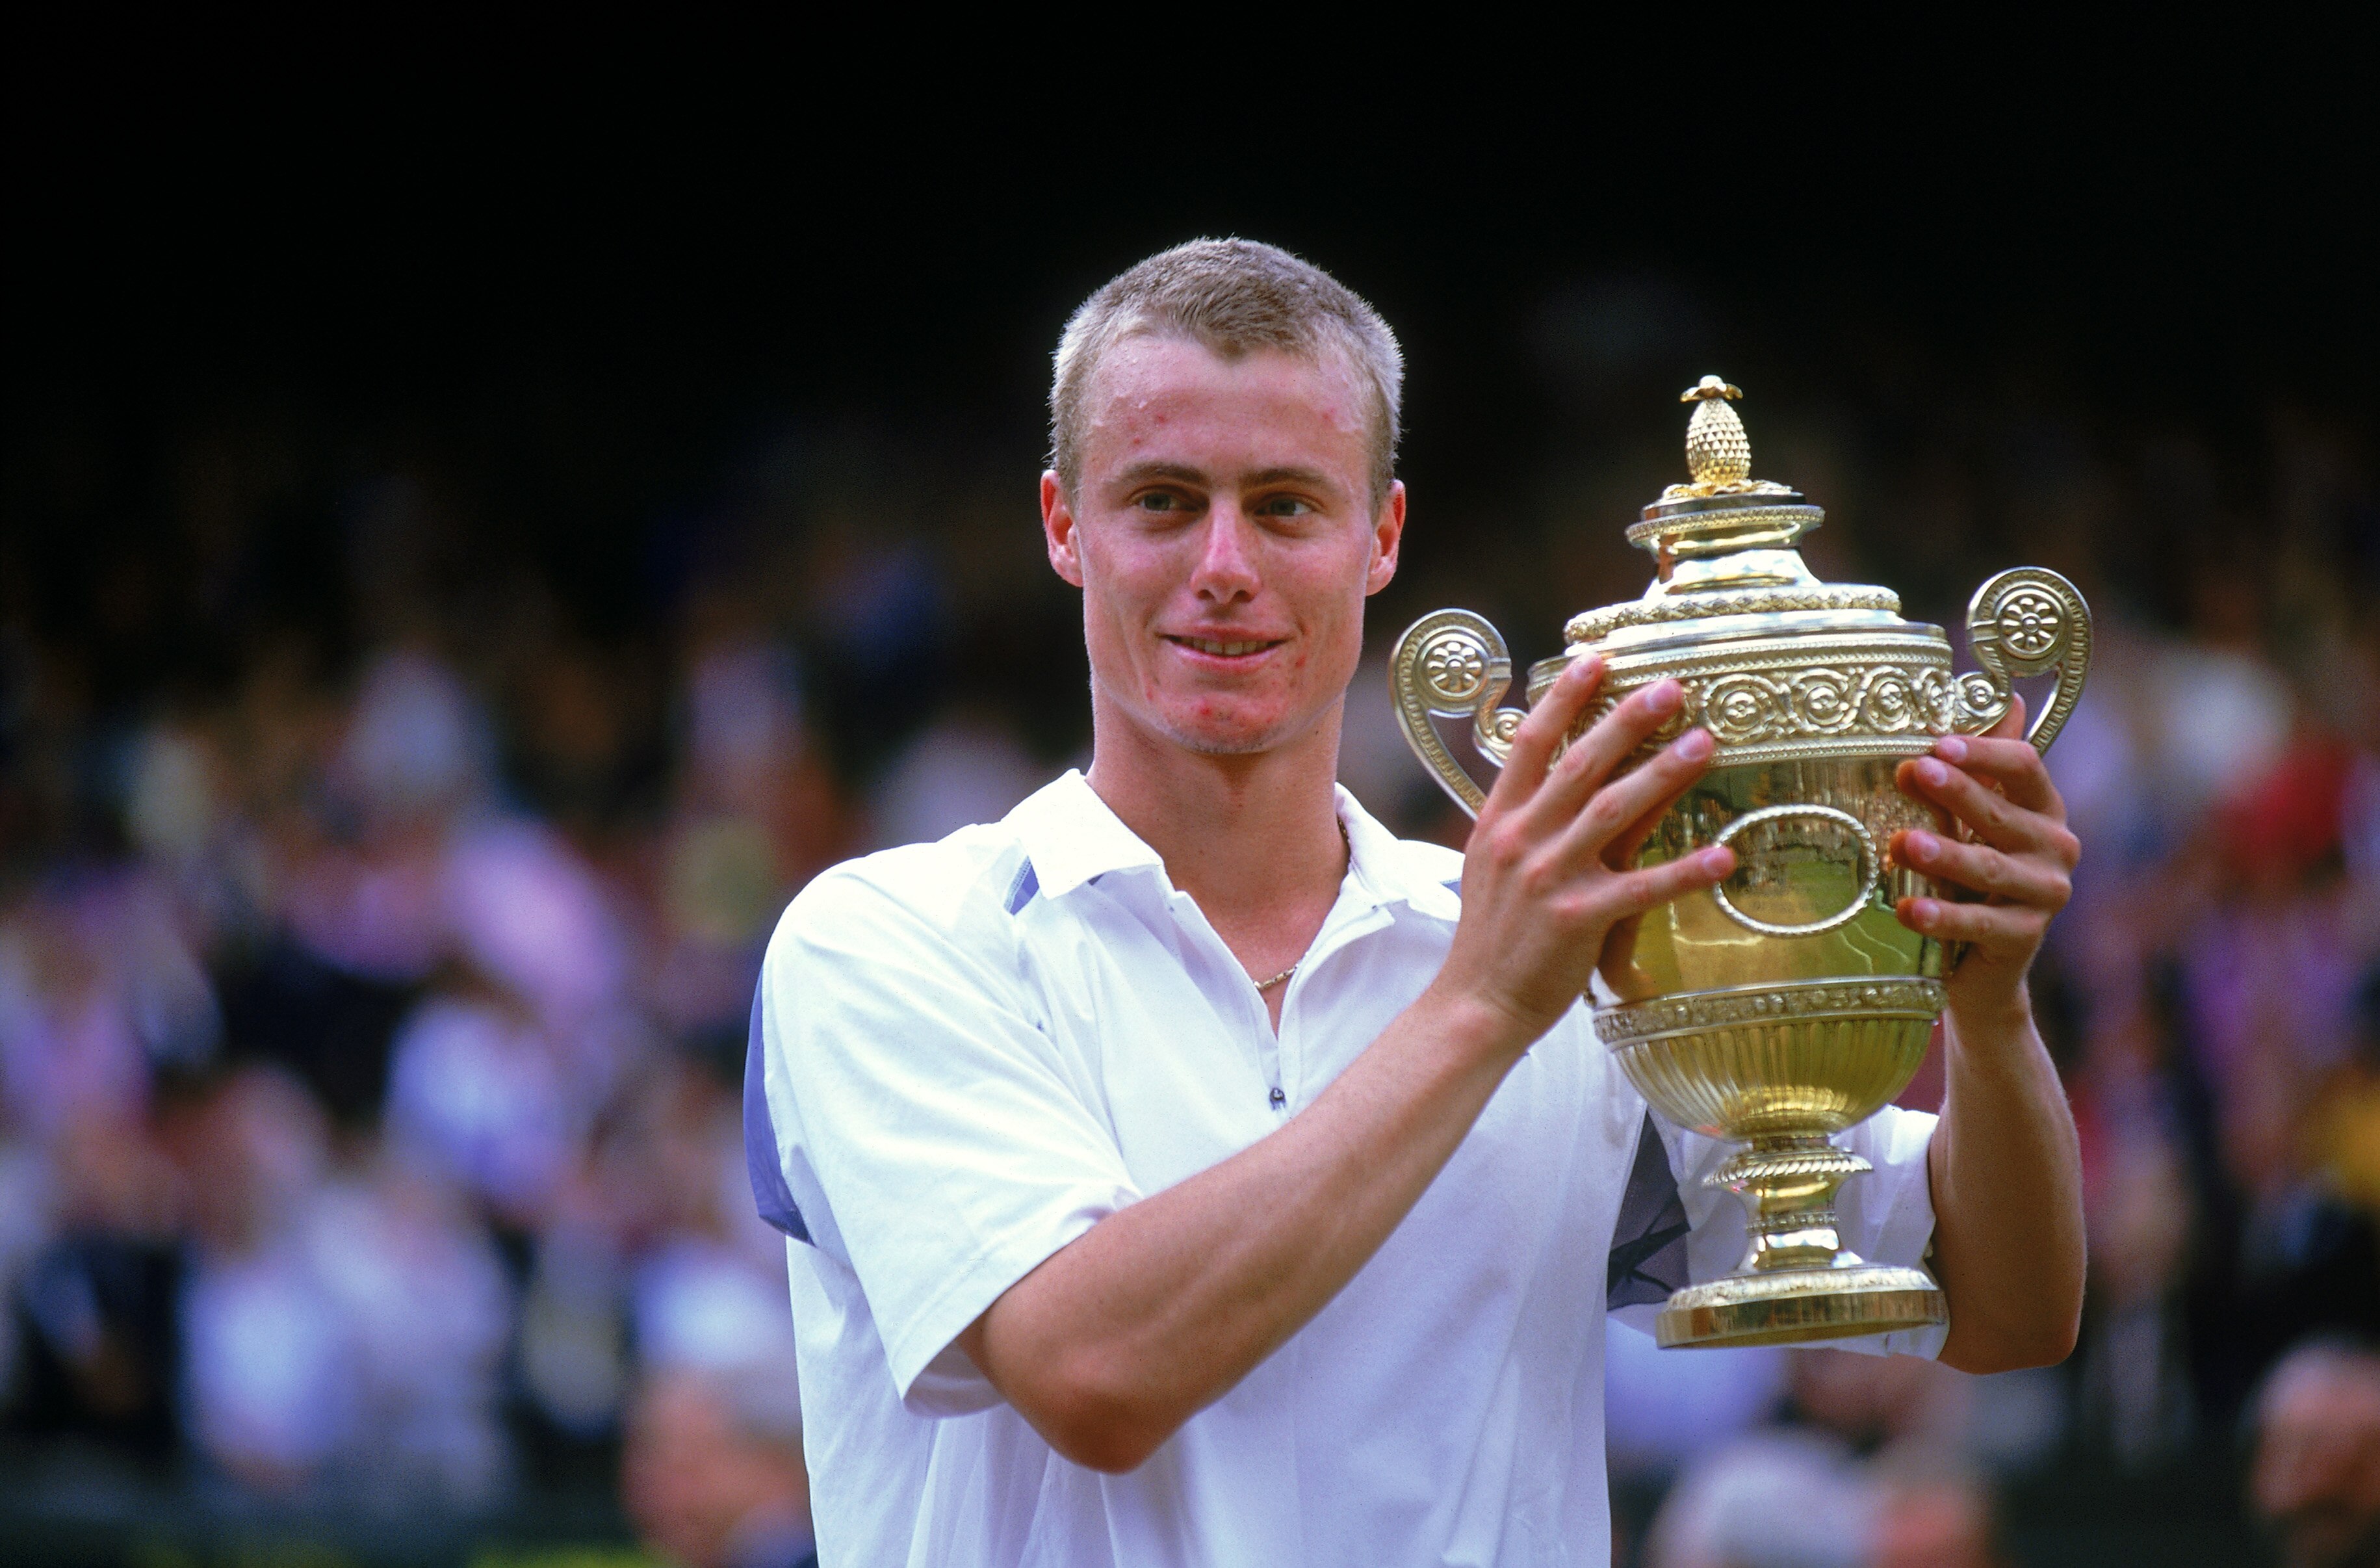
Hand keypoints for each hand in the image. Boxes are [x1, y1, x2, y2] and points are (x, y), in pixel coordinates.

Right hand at [1433, 655, 1733, 1043]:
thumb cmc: (1493, 937)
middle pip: (1580, 763)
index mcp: (1500, 820)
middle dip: (1628, 720)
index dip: (1564, 699)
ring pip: (1613, 810)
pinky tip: (1723, 855)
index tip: (1596, 661)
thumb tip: (1571, 784)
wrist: (1476, 1003)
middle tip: (1671, 688)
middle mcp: (1523, 839)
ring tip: (1705, 742)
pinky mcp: (1580, 918)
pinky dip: (1685, 870)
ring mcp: (1551, 877)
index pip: (1531, 744)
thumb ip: (1532, 822)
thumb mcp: (1499, 866)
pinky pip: (1643, 887)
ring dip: (1663, 773)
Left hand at [1889, 695, 2081, 1026]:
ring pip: (1989, 867)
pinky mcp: (2025, 938)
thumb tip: (2005, 694)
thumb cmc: (1968, 879)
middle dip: (1955, 792)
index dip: (1984, 752)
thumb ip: (1979, 768)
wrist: (1977, 966)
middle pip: (2001, 812)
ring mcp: (2045, 895)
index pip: (2024, 766)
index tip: (1938, 742)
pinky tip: (1908, 909)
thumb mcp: (1971, 820)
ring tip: (1902, 843)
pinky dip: (1942, 916)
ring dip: (1945, 853)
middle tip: (1914, 771)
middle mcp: (2054, 848)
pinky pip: (1980, 923)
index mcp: (2042, 808)